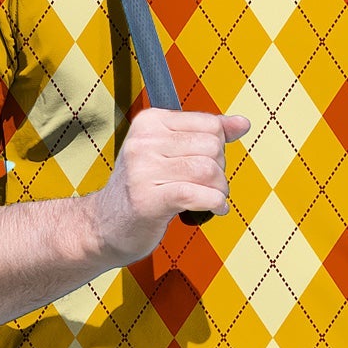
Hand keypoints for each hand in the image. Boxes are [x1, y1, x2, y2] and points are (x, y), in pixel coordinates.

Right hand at [86, 108, 249, 263]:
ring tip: (210, 199)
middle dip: (220, 170)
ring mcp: (143, 170)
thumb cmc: (143, 189)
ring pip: (208, 170)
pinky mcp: (148, 199)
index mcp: (150, 122)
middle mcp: (143, 141)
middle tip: (207, 186)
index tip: (206, 164)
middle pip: (212, 147)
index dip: (219, 148)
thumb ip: (206, 136)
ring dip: (219, 190)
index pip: (210, 124)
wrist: (104, 225)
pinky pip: (197, 194)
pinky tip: (215, 209)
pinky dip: (214, 203)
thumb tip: (242, 123)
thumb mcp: (170, 153)